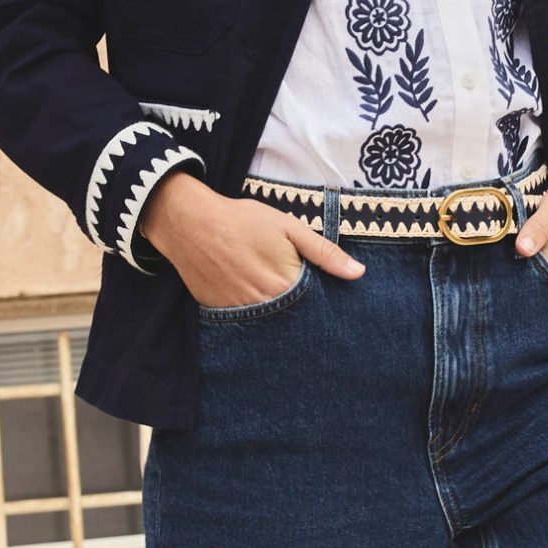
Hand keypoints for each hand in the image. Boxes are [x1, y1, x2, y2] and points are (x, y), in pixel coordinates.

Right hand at [138, 170, 365, 305]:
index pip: (316, 307)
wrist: (189, 222)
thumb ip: (324, 252)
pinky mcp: (219, 314)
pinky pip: (244, 324)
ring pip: (270, 326)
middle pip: (294, 320)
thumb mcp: (288, 227)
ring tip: (277, 303)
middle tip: (298, 301)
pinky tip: (254, 302)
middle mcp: (264, 305)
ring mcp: (240, 313)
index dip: (322, 304)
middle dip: (303, 316)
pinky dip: (253, 319)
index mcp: (286, 284)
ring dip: (278, 319)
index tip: (325, 301)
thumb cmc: (243, 220)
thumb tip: (358, 273)